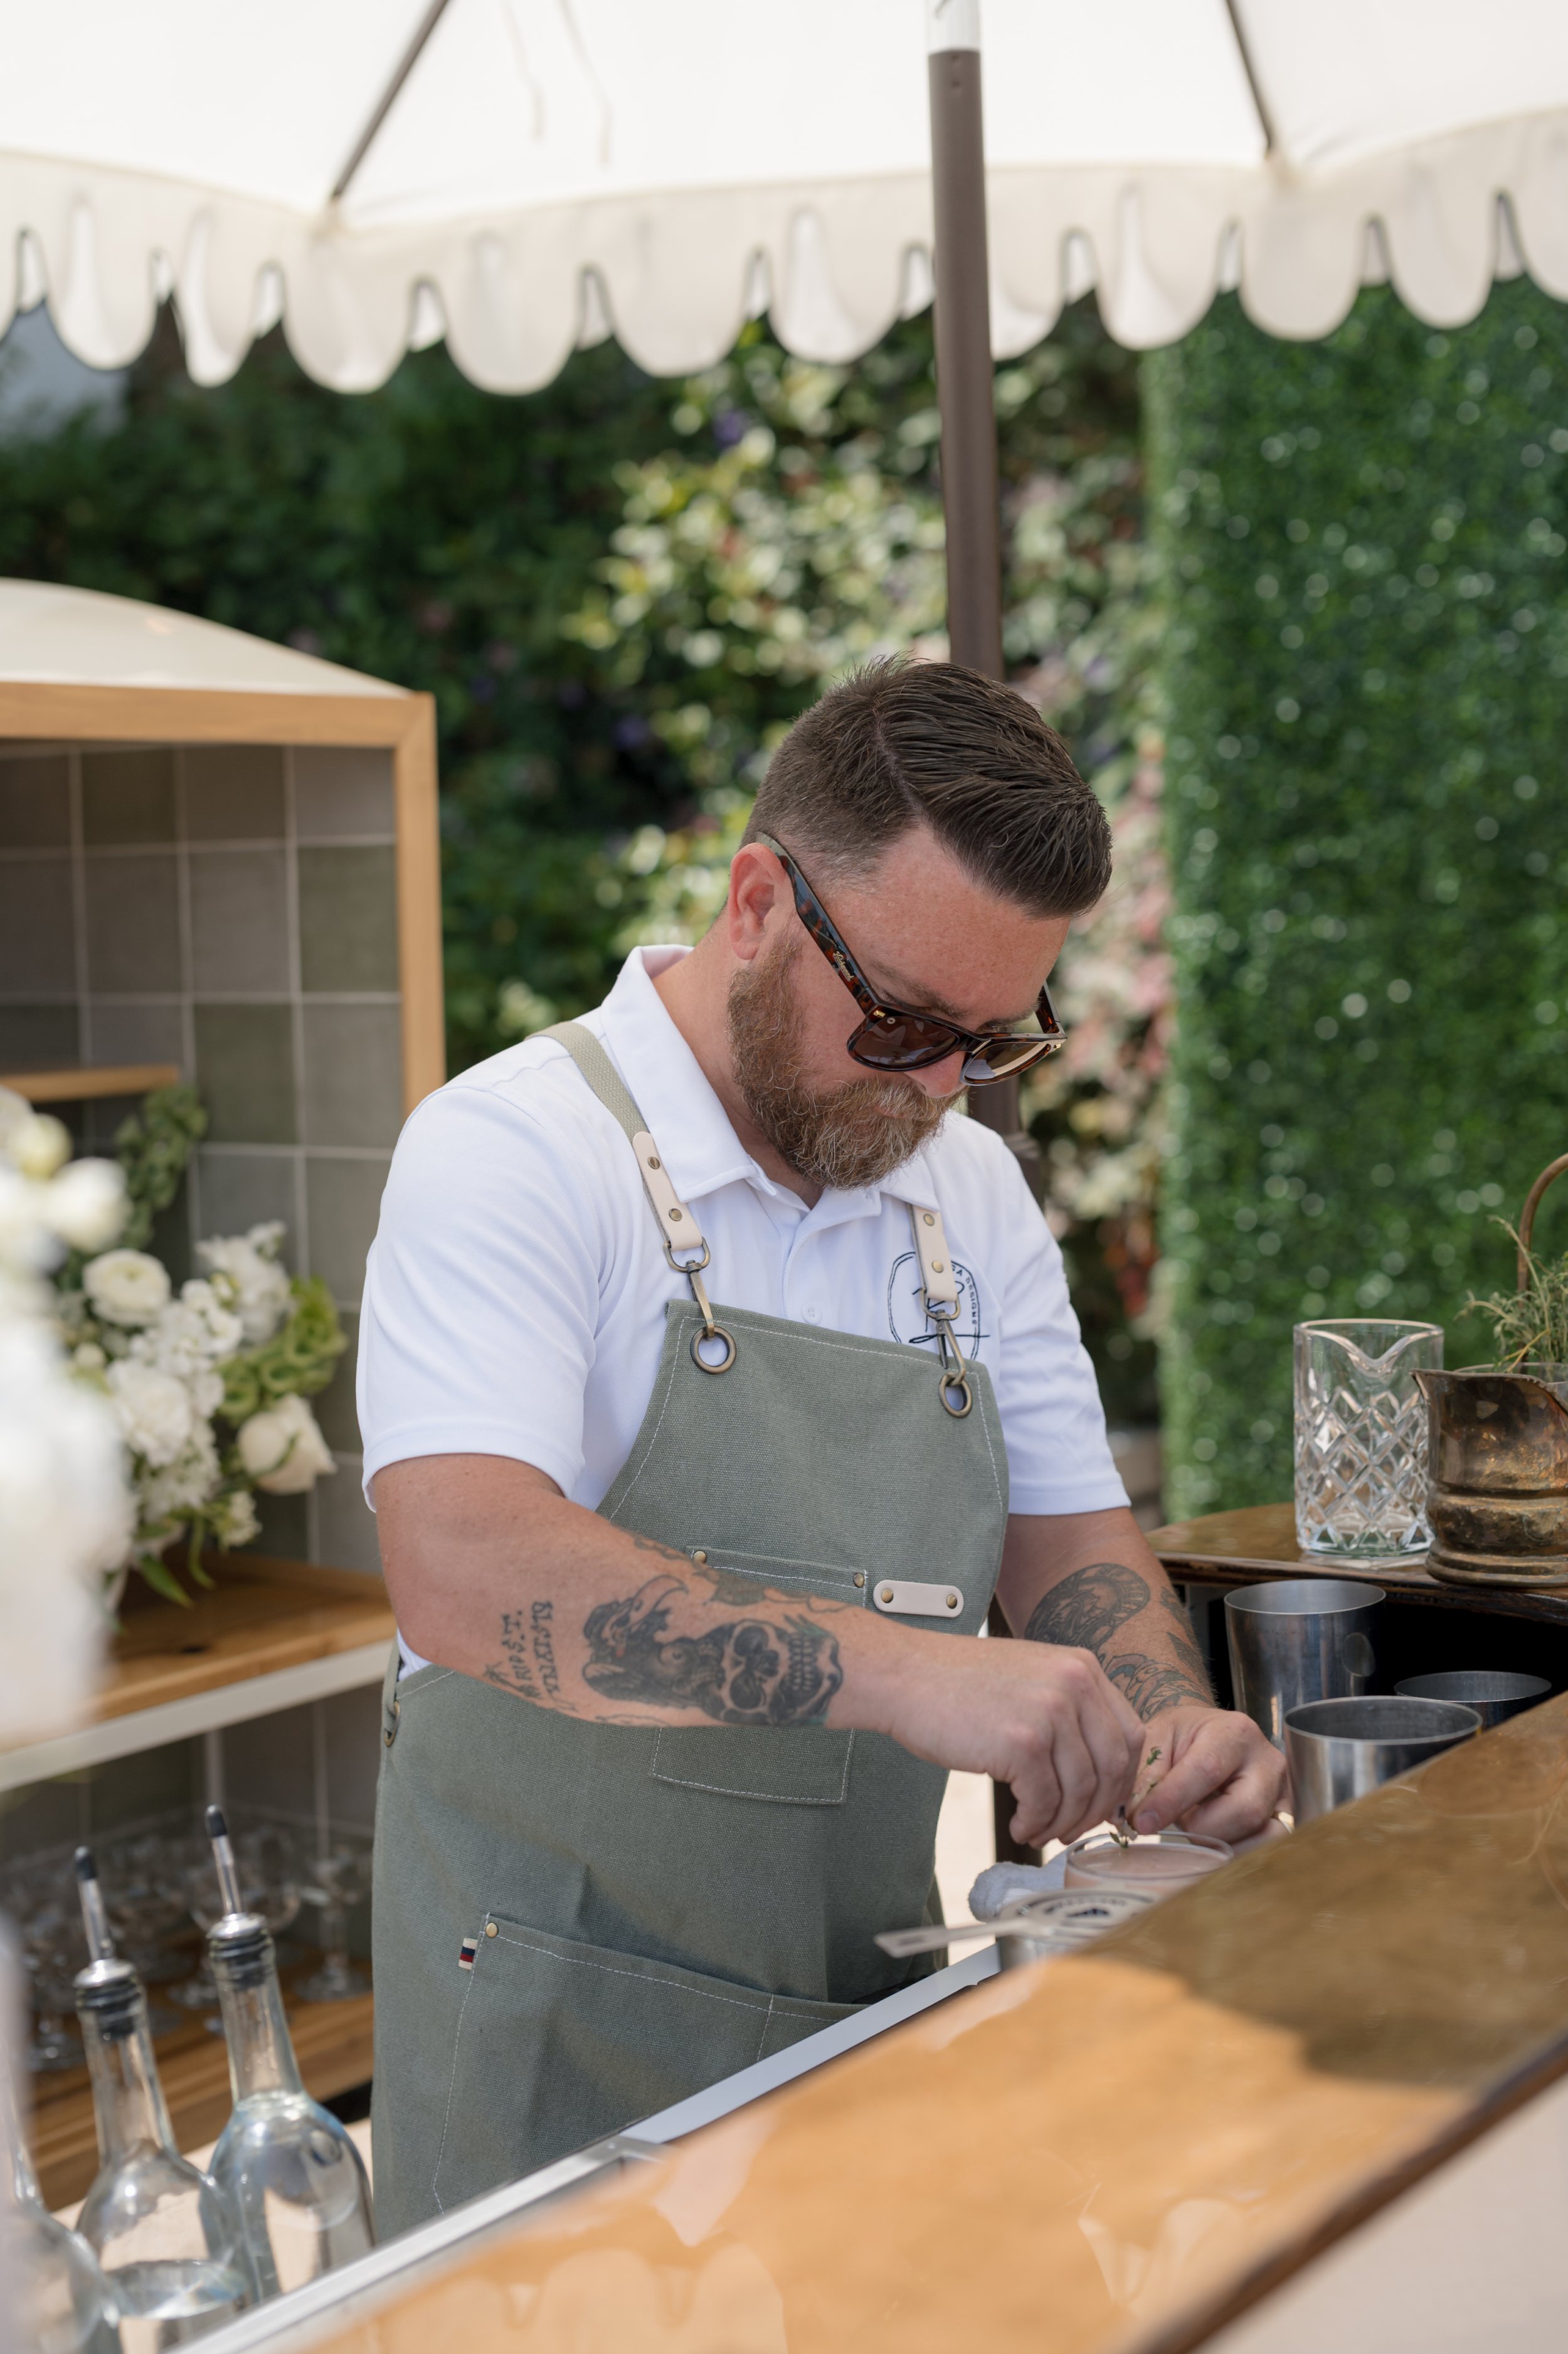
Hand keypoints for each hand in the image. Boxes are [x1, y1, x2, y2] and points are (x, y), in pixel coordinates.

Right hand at [876, 1629, 1145, 1848]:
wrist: (905, 1675)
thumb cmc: (959, 1684)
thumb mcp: (1032, 1679)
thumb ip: (1071, 1713)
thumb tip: (1102, 1775)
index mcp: (1082, 1667)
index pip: (1130, 1736)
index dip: (1121, 1780)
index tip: (1100, 1805)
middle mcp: (1075, 1684)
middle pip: (1114, 1767)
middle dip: (1095, 1810)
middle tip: (1071, 1829)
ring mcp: (1050, 1712)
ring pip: (1081, 1791)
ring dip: (1061, 1822)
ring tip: (1036, 1829)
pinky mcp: (1022, 1743)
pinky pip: (1045, 1802)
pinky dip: (1035, 1824)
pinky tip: (1019, 1825)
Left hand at [1128, 1705, 1286, 1843]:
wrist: (1212, 1737)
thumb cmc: (1185, 1738)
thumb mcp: (1159, 1738)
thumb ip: (1146, 1772)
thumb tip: (1134, 1816)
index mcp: (1235, 1732)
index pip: (1206, 1770)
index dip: (1172, 1801)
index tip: (1142, 1823)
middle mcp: (1268, 1762)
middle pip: (1244, 1811)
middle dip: (1200, 1828)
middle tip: (1176, 1821)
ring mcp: (1282, 1794)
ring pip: (1259, 1838)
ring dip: (1218, 1843)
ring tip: (1196, 1823)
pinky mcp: (1284, 1820)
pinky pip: (1264, 1850)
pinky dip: (1233, 1853)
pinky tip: (1212, 1838)